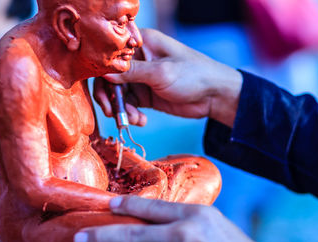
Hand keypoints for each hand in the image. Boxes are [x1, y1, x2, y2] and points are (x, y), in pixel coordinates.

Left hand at [74, 196, 275, 241]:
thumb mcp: (215, 227)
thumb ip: (187, 222)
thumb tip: (158, 225)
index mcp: (196, 214)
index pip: (151, 207)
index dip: (126, 205)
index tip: (108, 205)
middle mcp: (185, 232)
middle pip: (132, 232)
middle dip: (101, 236)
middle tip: (80, 239)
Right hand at [94, 29, 242, 127]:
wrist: (214, 96)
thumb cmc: (193, 75)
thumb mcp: (161, 72)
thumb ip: (131, 73)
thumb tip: (103, 72)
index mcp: (142, 44)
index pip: (112, 55)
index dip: (103, 72)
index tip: (103, 91)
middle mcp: (139, 60)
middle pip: (111, 77)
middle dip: (110, 96)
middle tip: (111, 112)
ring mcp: (142, 78)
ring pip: (119, 94)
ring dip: (122, 109)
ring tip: (132, 120)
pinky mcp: (146, 95)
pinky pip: (130, 105)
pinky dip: (132, 114)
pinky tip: (141, 121)